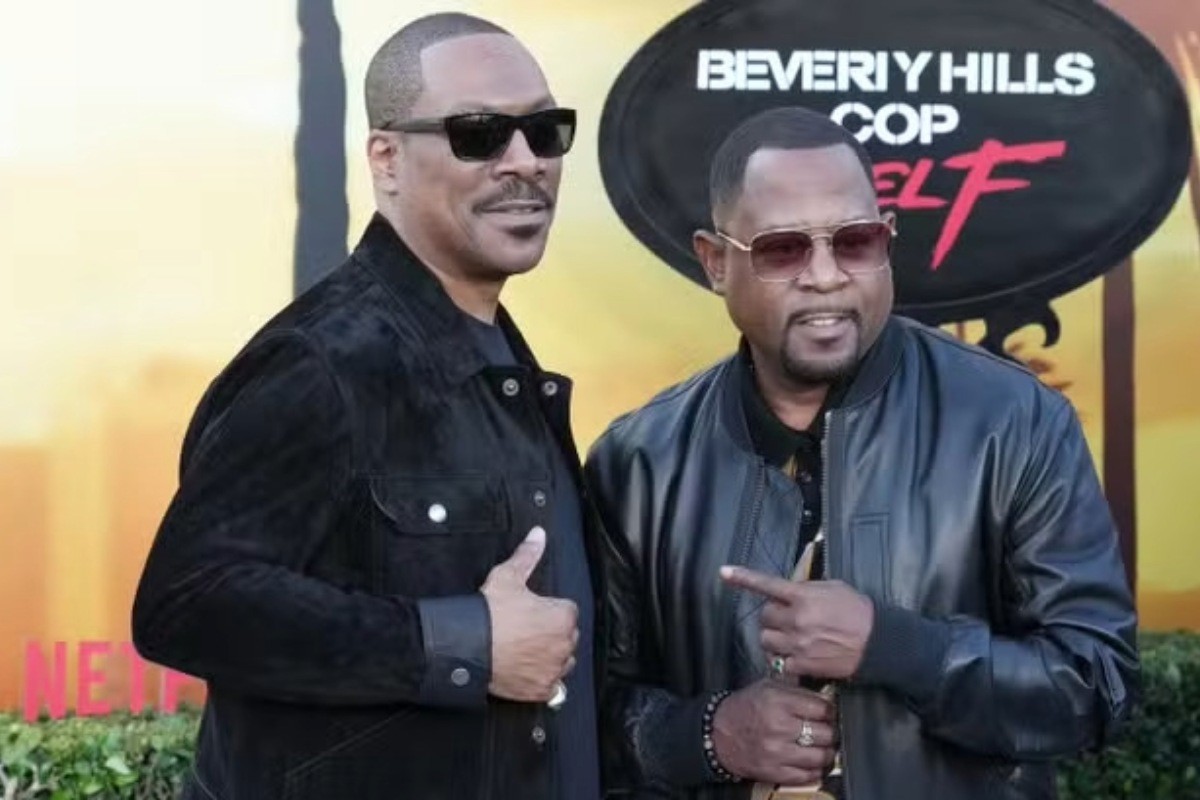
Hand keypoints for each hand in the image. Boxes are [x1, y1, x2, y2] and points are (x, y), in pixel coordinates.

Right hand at [483, 528, 578, 702]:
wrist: (467, 647)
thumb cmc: (489, 613)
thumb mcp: (507, 577)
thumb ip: (527, 555)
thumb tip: (538, 535)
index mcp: (563, 617)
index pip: (566, 610)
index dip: (548, 609)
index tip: (532, 611)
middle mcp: (564, 645)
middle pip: (566, 636)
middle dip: (551, 633)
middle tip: (526, 630)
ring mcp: (553, 669)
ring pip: (562, 661)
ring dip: (550, 656)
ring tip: (526, 649)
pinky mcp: (540, 689)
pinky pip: (552, 686)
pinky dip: (542, 680)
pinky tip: (527, 670)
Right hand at [711, 679, 837, 784]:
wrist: (718, 734)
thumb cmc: (745, 708)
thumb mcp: (768, 687)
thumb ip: (796, 690)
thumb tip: (825, 697)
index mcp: (778, 701)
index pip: (822, 708)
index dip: (830, 710)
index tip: (830, 712)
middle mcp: (778, 726)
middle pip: (826, 733)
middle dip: (830, 731)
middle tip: (828, 729)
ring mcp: (777, 752)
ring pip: (820, 756)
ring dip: (826, 752)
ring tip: (823, 746)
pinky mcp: (774, 771)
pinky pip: (807, 776)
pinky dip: (814, 770)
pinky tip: (811, 761)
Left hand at [721, 567, 873, 679]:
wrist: (878, 642)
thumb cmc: (857, 610)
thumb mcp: (833, 588)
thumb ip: (807, 588)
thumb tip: (790, 590)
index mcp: (802, 596)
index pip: (767, 584)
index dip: (743, 578)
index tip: (723, 572)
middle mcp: (796, 619)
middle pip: (764, 616)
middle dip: (772, 617)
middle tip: (787, 619)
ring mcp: (797, 643)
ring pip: (766, 640)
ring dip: (773, 638)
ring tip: (790, 637)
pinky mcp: (802, 665)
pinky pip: (778, 662)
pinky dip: (782, 659)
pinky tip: (794, 655)